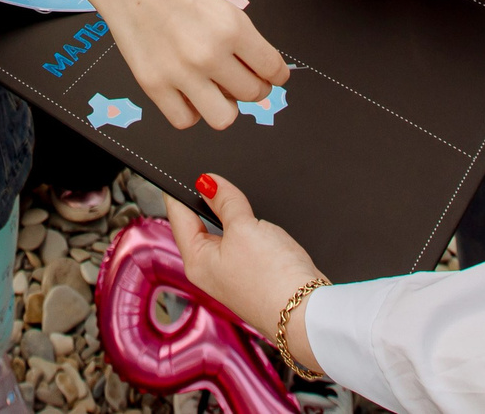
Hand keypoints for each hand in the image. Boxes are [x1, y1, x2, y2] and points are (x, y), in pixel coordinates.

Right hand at [43, 0, 288, 128]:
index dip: (276, 74)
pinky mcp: (152, 85)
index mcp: (232, 26)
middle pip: (252, 94)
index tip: (272, 76)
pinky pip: (185, 120)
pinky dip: (191, 110)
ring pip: (224, 118)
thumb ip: (237, 35)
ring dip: (225, 105)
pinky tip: (188, 92)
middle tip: (241, 78)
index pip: (272, 68)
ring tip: (216, 89)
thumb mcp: (218, 0)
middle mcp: (209, 54)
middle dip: (253, 87)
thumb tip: (253, 66)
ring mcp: (180, 73)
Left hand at [168, 175, 325, 378]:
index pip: (178, 217)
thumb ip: (225, 200)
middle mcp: (210, 272)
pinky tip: (258, 224)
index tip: (182, 172)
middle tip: (214, 179)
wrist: (306, 313)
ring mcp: (232, 276)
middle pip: (200, 226)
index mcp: (196, 261)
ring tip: (237, 198)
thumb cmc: (273, 279)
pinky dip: (248, 231)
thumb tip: (208, 183)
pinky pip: (243, 246)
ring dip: (231, 217)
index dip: (179, 191)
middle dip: (207, 203)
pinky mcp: (253, 278)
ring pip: (224, 235)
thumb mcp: (244, 227)